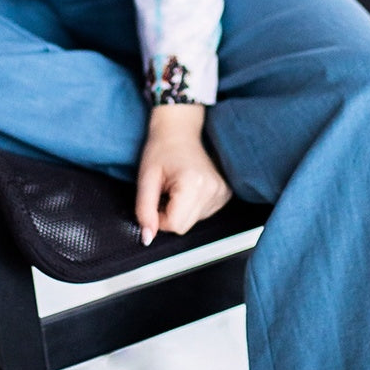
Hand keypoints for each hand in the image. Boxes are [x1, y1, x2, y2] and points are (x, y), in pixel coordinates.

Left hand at [135, 103, 231, 244]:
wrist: (179, 132)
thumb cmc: (162, 149)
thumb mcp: (146, 179)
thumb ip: (144, 210)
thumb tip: (147, 237)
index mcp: (194, 184)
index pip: (175, 225)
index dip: (159, 218)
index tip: (156, 199)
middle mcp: (212, 190)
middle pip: (184, 226)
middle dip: (169, 215)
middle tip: (165, 192)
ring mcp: (222, 192)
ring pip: (193, 222)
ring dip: (180, 210)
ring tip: (176, 188)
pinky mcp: (225, 194)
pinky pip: (202, 214)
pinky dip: (191, 207)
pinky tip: (188, 189)